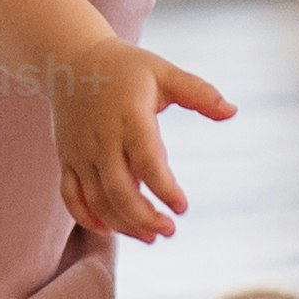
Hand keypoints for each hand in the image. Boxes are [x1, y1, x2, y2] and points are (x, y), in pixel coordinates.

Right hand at [44, 39, 232, 242]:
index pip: (147, 160)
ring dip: (121, 223)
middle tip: (169, 231)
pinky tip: (108, 231)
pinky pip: (71, 195)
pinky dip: (86, 217)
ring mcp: (81, 151)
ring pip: (96, 198)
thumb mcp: (164, 72)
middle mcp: (102, 138)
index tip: (183, 208)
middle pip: (119, 188)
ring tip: (149, 237)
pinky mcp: (66, 158)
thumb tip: (232, 111)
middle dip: (143, 217)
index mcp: (130, 117)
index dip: (164, 187)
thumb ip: (199, 93)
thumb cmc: (126, 68)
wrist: (69, 60)